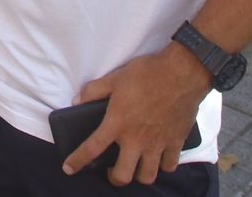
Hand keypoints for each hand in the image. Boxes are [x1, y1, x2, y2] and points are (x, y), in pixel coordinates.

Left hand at [63, 46, 210, 185]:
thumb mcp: (114, 78)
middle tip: (111, 170)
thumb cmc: (147, 74)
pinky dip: (163, 165)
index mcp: (117, 123)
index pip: (92, 148)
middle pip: (122, 175)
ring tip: (135, 166)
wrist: (182, 72)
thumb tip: (77, 101)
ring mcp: (158, 144)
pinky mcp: (176, 142)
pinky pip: (170, 166)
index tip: (69, 168)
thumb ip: (93, 91)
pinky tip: (159, 157)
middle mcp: (137, 139)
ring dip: (139, 175)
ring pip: (147, 176)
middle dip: (114, 178)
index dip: (77, 161)